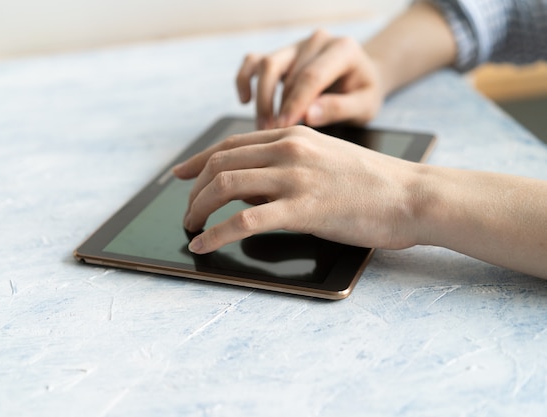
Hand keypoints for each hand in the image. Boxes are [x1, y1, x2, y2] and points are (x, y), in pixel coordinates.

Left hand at [173, 126, 422, 253]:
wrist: (411, 195)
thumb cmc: (371, 183)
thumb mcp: (324, 159)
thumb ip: (285, 166)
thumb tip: (249, 190)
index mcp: (292, 135)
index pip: (231, 144)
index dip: (198, 160)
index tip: (179, 175)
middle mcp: (288, 149)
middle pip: (220, 164)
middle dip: (194, 191)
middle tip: (188, 213)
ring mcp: (294, 176)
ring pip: (224, 186)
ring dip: (199, 210)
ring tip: (192, 228)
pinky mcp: (302, 208)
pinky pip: (244, 221)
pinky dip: (216, 233)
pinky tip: (204, 244)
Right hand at [236, 30, 383, 129]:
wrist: (362, 79)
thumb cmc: (363, 94)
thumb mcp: (364, 106)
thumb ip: (338, 108)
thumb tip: (308, 116)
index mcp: (342, 49)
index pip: (311, 76)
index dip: (294, 103)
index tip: (283, 128)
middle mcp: (317, 41)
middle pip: (285, 71)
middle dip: (275, 106)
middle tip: (271, 134)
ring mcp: (296, 45)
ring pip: (267, 65)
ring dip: (261, 99)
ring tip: (263, 127)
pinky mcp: (281, 55)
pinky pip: (253, 61)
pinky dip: (244, 79)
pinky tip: (245, 100)